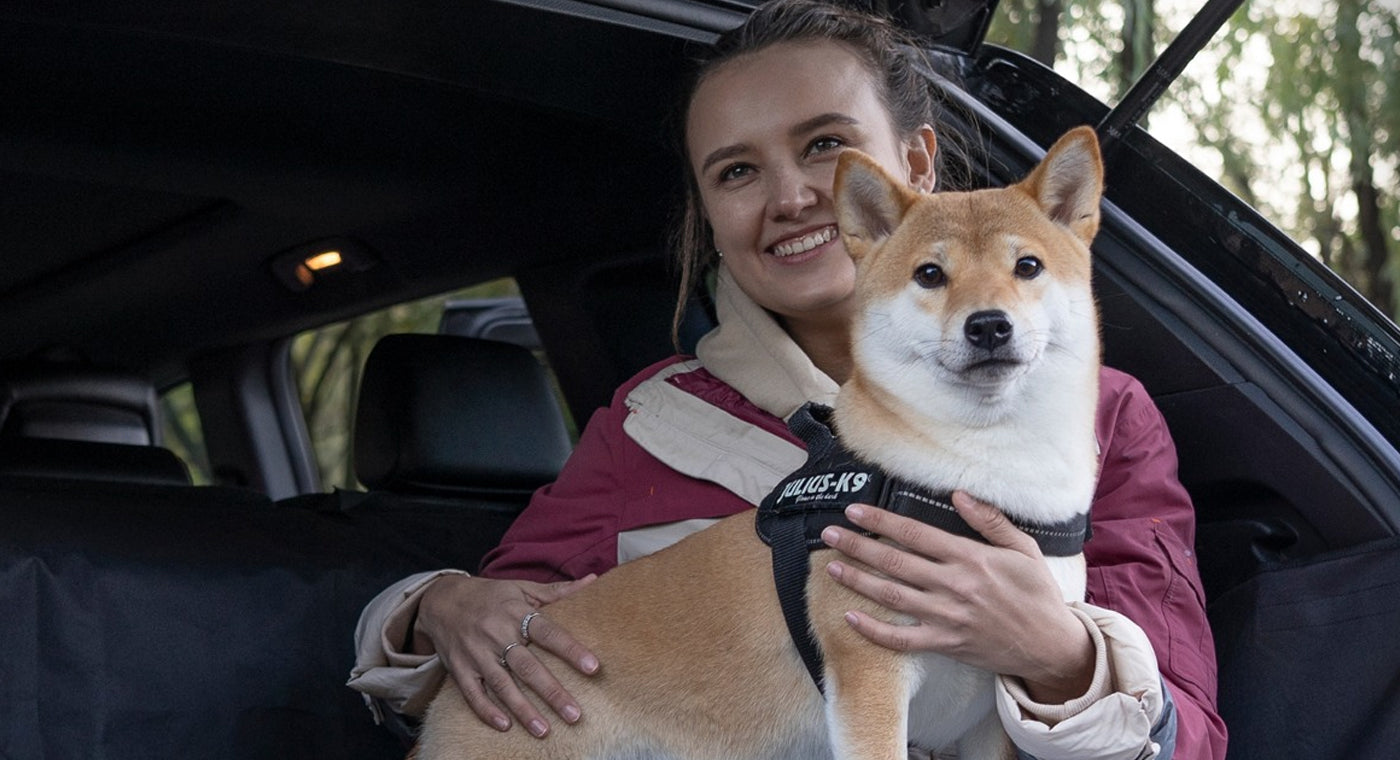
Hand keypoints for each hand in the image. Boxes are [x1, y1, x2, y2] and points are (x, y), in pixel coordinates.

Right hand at [416, 574, 599, 736]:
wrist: (441, 599)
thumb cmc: (489, 596)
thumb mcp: (521, 588)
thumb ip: (557, 591)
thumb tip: (592, 581)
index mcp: (516, 613)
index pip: (549, 633)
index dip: (570, 650)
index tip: (593, 667)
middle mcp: (497, 634)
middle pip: (528, 667)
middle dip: (552, 692)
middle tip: (575, 715)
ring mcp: (477, 654)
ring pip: (503, 685)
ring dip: (523, 710)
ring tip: (544, 731)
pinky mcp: (460, 669)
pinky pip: (473, 693)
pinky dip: (487, 711)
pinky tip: (505, 726)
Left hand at [820, 491, 1094, 702]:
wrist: (1051, 646)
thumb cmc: (1037, 594)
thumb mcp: (1024, 549)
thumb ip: (990, 521)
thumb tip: (959, 495)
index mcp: (971, 558)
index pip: (915, 534)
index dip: (881, 520)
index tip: (854, 511)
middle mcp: (954, 586)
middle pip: (895, 561)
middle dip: (857, 546)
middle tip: (829, 534)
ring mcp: (947, 617)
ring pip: (892, 596)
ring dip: (859, 581)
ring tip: (832, 567)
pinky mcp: (946, 644)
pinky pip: (903, 639)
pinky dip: (875, 630)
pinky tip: (852, 617)